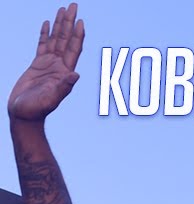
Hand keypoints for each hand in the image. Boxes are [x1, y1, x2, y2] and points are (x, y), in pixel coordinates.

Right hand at [8, 4, 84, 122]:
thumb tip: (75, 75)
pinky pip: (42, 45)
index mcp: (65, 72)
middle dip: (69, 22)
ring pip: (55, 39)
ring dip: (59, 24)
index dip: (77, 34)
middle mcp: (59, 65)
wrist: (24, 114)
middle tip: (73, 5)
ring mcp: (49, 64)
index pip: (74, 48)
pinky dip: (45, 34)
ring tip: (62, 9)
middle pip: (66, 39)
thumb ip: (64, 87)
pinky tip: (47, 24)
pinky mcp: (37, 65)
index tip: (80, 20)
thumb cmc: (38, 109)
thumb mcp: (51, 98)